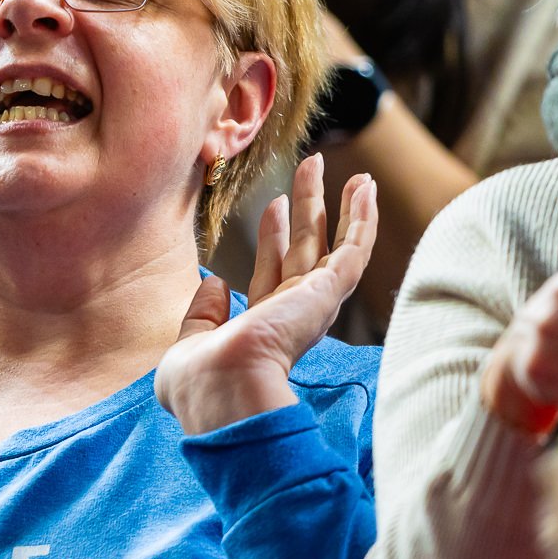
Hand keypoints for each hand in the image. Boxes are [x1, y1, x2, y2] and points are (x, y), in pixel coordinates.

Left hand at [155, 155, 376, 433]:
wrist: (221, 388)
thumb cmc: (200, 382)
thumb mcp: (191, 342)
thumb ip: (202, 315)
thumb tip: (216, 284)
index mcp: (261, 328)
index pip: (272, 273)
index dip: (274, 238)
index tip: (274, 206)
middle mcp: (292, 314)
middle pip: (306, 249)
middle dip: (309, 210)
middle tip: (310, 171)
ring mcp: (313, 304)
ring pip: (334, 245)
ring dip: (341, 207)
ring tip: (351, 173)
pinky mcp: (326, 293)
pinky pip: (353, 250)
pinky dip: (363, 219)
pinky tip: (366, 189)